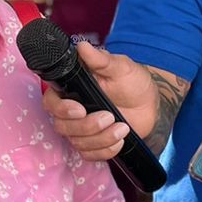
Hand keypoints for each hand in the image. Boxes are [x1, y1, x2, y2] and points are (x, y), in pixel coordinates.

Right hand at [41, 43, 148, 160]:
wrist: (150, 103)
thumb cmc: (132, 81)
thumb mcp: (119, 67)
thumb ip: (100, 60)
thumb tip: (82, 46)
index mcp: (72, 89)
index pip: (51, 102)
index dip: (61, 109)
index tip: (80, 109)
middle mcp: (71, 111)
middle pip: (62, 126)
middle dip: (86, 126)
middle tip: (109, 116)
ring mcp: (81, 129)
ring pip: (77, 142)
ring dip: (100, 139)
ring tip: (123, 128)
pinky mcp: (93, 144)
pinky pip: (89, 155)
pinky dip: (105, 151)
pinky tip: (120, 140)